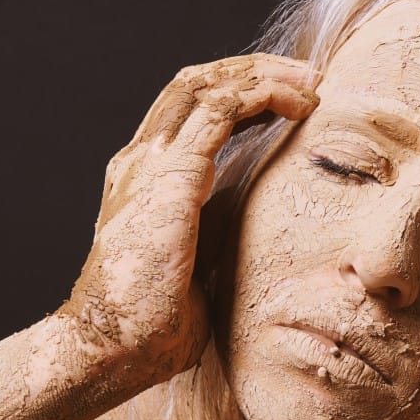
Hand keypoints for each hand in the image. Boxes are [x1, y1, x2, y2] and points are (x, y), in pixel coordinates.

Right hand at [59, 54, 318, 380]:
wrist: (109, 349)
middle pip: (195, 84)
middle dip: (252, 70)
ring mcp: (150, 163)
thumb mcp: (195, 267)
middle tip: (305, 75)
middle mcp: (141, 160)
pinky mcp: (171, 176)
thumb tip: (256, 232)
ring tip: (310, 81)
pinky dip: (264, 95)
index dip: (237, 92)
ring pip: (207, 84)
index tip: (287, 98)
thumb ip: (216, 236)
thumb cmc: (151, 327)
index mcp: (144, 179)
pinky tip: (300, 104)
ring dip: (263, 75)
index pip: (187, 110)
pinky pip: (221, 110)